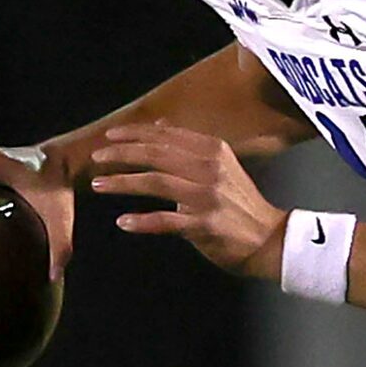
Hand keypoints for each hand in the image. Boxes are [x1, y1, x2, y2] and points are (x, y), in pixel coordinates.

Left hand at [89, 121, 284, 277]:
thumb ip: (189, 148)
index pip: (165, 135)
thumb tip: (157, 126)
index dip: (134, 134)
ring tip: (98, 185)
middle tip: (96, 159)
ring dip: (123, 183)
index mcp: (214, 150)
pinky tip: (123, 222)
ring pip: (156, 183)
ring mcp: (208, 197)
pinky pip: (166, 221)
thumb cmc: (240, 205)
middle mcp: (211, 169)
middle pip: (156, 155)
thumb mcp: (220, 166)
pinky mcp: (205, 225)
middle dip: (121, 155)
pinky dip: (142, 221)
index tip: (109, 137)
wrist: (269, 239)